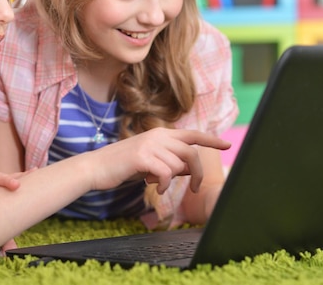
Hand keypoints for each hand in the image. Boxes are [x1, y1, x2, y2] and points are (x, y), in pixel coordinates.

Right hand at [89, 128, 229, 194]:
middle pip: (191, 153)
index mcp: (160, 134)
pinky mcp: (142, 157)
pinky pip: (166, 173)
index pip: (192, 134)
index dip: (210, 140)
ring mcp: (150, 145)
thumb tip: (189, 168)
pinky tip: (154, 187)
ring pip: (178, 166)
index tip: (226, 144)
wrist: (96, 168)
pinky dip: (163, 184)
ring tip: (156, 183)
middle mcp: (158, 135)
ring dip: (171, 180)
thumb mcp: (150, 160)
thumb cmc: (123, 166)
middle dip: (198, 173)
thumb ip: (169, 160)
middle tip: (195, 188)